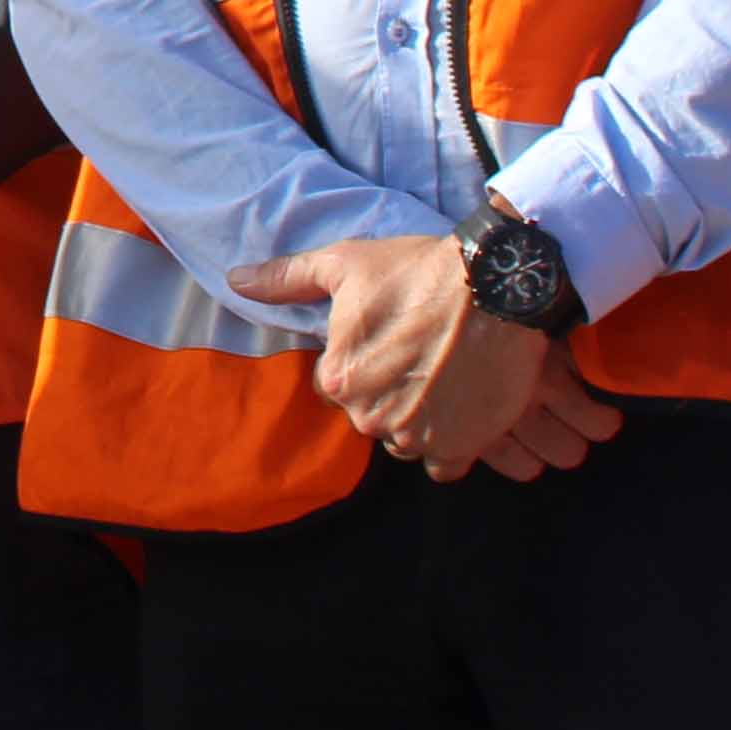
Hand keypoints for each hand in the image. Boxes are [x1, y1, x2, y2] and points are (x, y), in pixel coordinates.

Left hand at [229, 234, 621, 481]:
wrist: (495, 288)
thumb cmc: (415, 272)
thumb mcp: (343, 265)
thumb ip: (287, 279)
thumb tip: (236, 281)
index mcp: (338, 380)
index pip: (335, 386)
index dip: (360, 362)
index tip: (386, 340)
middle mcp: (372, 417)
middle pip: (370, 414)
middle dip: (388, 392)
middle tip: (417, 355)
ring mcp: (418, 437)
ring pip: (405, 438)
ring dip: (418, 417)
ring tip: (442, 376)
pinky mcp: (461, 448)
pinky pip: (443, 464)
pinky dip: (449, 443)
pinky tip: (459, 407)